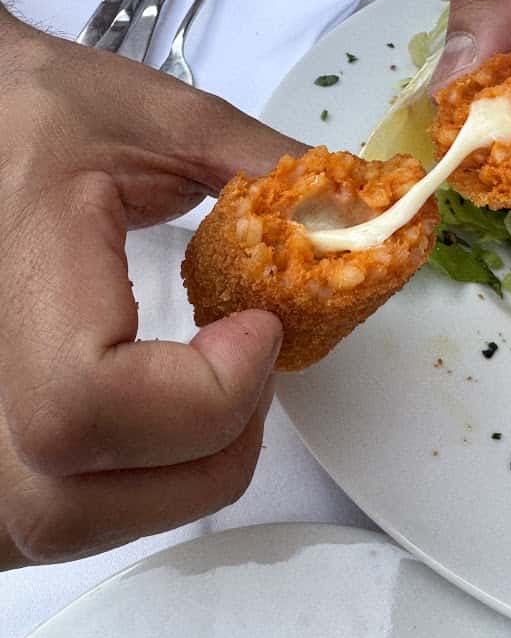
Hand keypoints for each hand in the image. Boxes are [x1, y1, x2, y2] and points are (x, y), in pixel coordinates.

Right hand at [0, 8, 303, 568]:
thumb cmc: (43, 112)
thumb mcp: (158, 113)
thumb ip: (258, 162)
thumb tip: (350, 214)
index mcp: (21, 269)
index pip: (90, 399)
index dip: (204, 391)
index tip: (259, 327)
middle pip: (82, 493)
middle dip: (213, 445)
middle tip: (250, 366)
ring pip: (69, 525)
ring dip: (179, 478)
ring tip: (214, 395)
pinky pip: (56, 519)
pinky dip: (133, 491)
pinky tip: (161, 425)